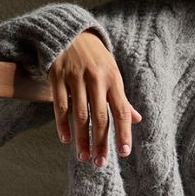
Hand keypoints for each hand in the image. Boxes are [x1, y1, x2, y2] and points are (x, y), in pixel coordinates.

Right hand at [48, 31, 141, 165]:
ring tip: (84, 156)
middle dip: (101, 142)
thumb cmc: (96, 58)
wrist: (71, 33)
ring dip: (82, 138)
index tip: (124, 153)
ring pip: (80, 115)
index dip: (124, 133)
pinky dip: (63, 124)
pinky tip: (66, 139)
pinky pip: (60, 105)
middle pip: (100, 117)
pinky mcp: (57, 77)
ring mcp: (76, 78)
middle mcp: (96, 79)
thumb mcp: (113, 73)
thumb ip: (122, 98)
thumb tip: (137, 120)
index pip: (122, 111)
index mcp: (113, 80)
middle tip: (100, 162)